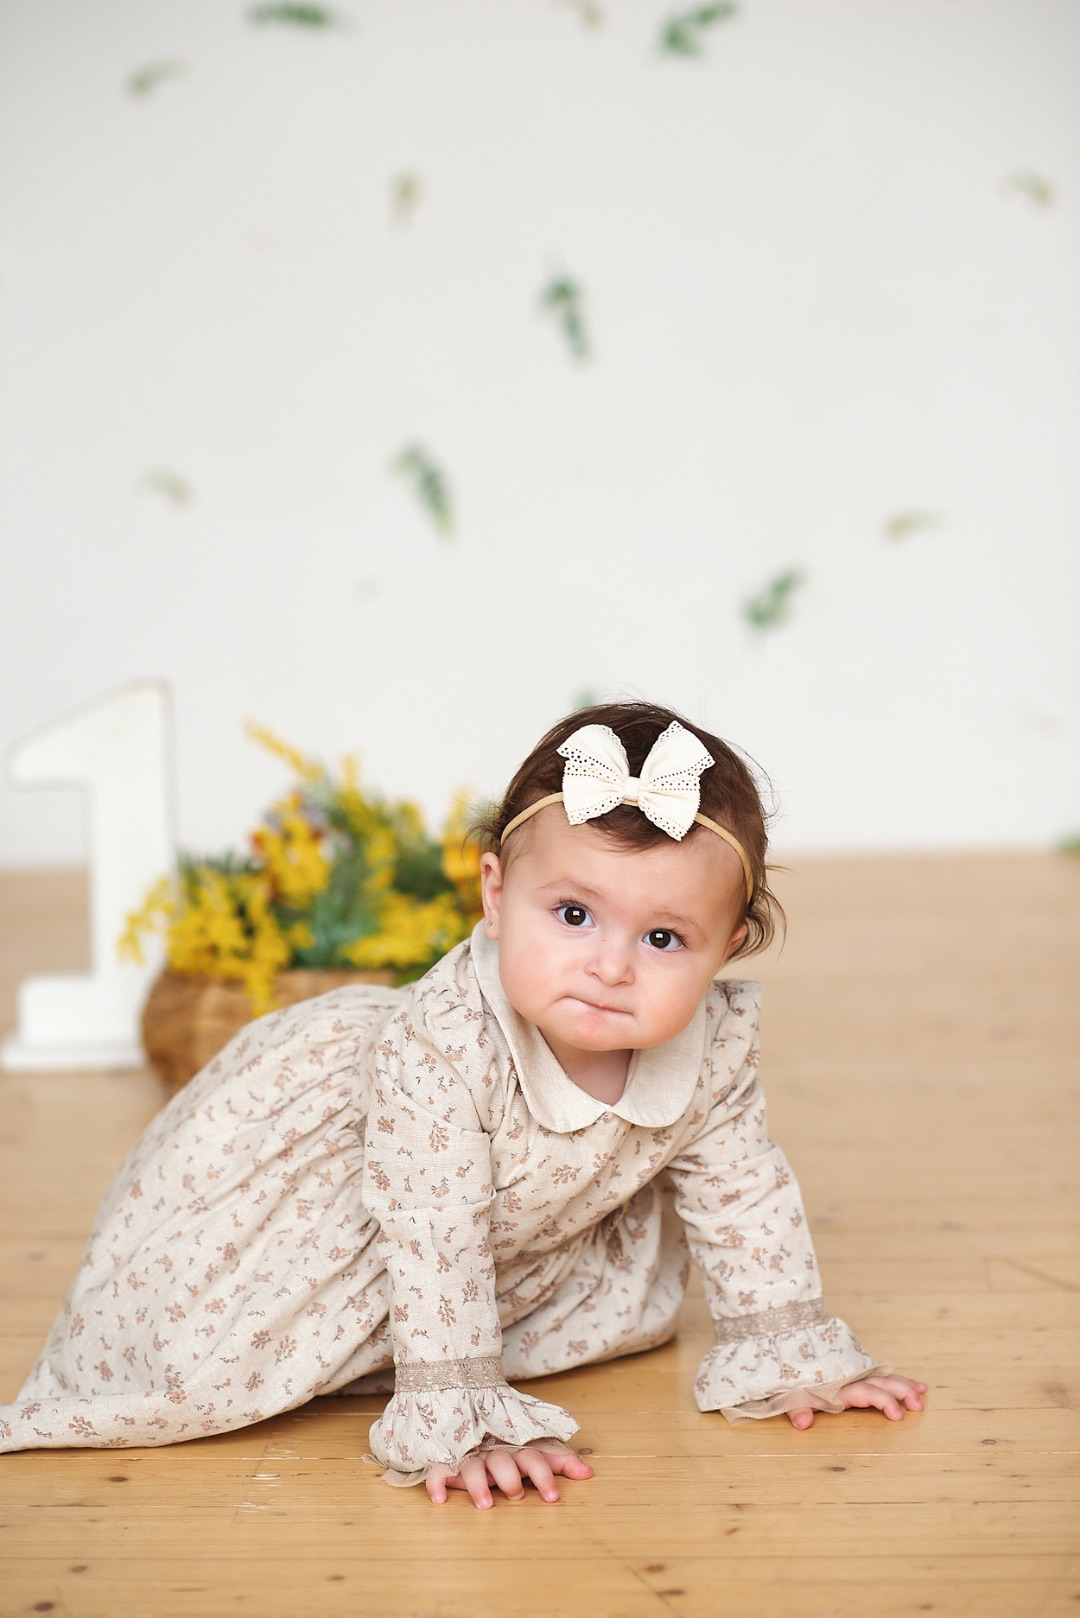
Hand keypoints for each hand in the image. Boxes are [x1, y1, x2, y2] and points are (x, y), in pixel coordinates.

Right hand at [425, 1445, 593, 1508]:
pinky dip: (438, 1482)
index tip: (553, 1497)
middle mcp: (492, 1450)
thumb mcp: (533, 1449)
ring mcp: (468, 1454)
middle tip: (516, 1494)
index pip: (532, 1457)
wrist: (467, 1406)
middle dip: (510, 1478)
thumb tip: (589, 1473)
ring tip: (485, 1504)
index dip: (543, 1476)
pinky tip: (440, 1498)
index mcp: (515, 1447)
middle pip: (502, 1461)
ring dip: (477, 1484)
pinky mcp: (445, 1460)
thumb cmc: (506, 1442)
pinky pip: (438, 1470)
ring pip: (472, 1466)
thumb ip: (559, 1461)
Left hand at [787, 1374, 926, 1430]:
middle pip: (879, 1383)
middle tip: (918, 1406)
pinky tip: (915, 1384)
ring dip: (903, 1384)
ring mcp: (854, 1373)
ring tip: (922, 1392)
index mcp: (837, 1386)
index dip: (882, 1402)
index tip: (897, 1414)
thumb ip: (796, 1408)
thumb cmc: (788, 1377)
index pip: (865, 1393)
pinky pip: (880, 1374)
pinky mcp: (855, 1372)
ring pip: (883, 1376)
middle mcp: (849, 1378)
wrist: (786, 1345)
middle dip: (900, 1393)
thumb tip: (803, 1424)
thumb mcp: (788, 1394)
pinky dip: (898, 1379)